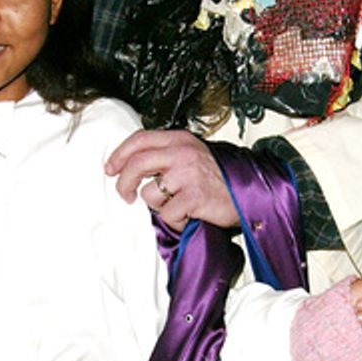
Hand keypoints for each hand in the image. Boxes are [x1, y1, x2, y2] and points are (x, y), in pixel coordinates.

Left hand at [105, 129, 237, 229]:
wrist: (251, 192)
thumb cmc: (220, 178)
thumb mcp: (194, 155)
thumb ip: (168, 156)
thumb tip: (134, 167)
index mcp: (180, 140)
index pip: (139, 140)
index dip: (119, 154)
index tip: (110, 168)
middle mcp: (183, 153)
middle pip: (136, 164)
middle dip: (123, 183)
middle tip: (125, 195)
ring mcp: (188, 175)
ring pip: (150, 194)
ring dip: (158, 206)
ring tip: (176, 206)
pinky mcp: (194, 197)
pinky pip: (168, 214)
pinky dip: (175, 221)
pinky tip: (187, 216)